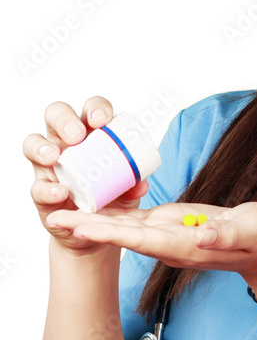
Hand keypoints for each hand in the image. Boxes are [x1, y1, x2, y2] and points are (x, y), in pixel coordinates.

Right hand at [23, 97, 148, 253]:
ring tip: (53, 157)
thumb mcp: (127, 192)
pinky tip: (59, 192)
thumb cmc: (109, 197)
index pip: (90, 111)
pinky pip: (37, 186)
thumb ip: (133, 185)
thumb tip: (141, 183)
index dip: (95, 108)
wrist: (94, 231)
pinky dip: (47, 188)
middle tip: (76, 136)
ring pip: (33, 143)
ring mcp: (49, 165)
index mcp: (91, 135)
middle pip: (56, 115)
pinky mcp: (41, 190)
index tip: (103, 119)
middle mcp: (65, 143)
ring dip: (41, 147)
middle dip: (64, 119)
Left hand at [44, 199, 256, 285]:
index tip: (81, 227)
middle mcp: (170, 243)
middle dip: (88, 226)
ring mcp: (168, 234)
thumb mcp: (254, 230)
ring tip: (61, 210)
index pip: (141, 238)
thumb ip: (229, 234)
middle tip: (54, 216)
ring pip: (124, 226)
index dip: (109, 232)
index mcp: (187, 244)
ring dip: (93, 220)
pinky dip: (112, 212)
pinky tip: (93, 204)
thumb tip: (202, 235)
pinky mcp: (171, 223)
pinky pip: (136, 218)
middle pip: (122, 234)